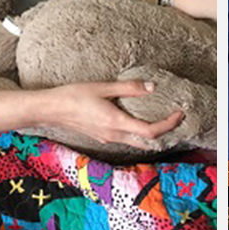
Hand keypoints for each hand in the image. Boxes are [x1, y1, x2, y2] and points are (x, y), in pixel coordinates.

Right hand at [48, 80, 182, 148]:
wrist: (50, 109)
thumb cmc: (73, 95)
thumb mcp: (102, 87)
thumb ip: (128, 88)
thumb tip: (151, 87)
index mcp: (115, 122)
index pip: (150, 132)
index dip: (168, 125)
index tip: (179, 113)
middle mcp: (113, 135)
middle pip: (146, 142)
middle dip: (164, 132)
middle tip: (175, 118)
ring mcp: (107, 138)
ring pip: (136, 142)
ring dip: (151, 134)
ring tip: (161, 117)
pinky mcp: (101, 137)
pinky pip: (125, 139)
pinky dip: (138, 133)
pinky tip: (138, 119)